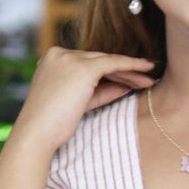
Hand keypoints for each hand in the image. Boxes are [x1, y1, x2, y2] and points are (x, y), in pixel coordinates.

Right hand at [13, 44, 157, 156]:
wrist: (37, 134)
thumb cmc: (52, 127)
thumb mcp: (78, 104)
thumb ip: (99, 92)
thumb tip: (125, 86)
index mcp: (53, 61)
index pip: (88, 64)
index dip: (111, 73)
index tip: (129, 80)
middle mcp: (60, 54)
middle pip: (99, 60)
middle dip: (124, 71)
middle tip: (147, 78)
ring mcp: (70, 58)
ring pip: (107, 61)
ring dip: (131, 71)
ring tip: (151, 79)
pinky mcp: (82, 67)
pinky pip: (113, 63)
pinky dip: (131, 66)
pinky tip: (147, 69)